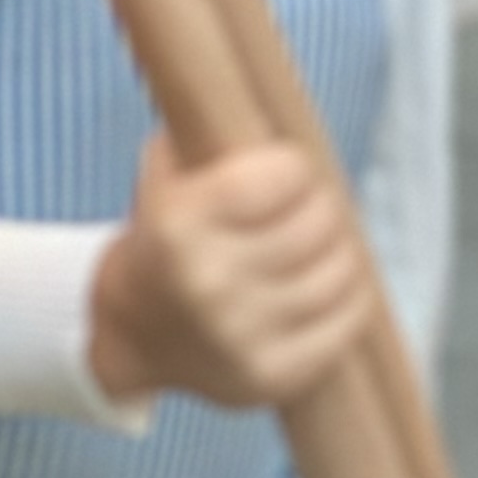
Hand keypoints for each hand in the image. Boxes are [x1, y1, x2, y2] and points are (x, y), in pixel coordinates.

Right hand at [89, 136, 374, 412]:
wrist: (128, 335)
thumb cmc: (161, 241)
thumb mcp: (164, 179)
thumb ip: (205, 138)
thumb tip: (263, 100)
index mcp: (181, 225)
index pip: (285, 176)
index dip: (294, 168)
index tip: (289, 171)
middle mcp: (211, 283)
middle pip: (318, 223)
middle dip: (321, 206)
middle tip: (311, 206)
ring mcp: (244, 337)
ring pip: (339, 272)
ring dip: (340, 249)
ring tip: (321, 243)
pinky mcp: (273, 377)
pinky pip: (346, 322)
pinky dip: (349, 295)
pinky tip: (330, 283)